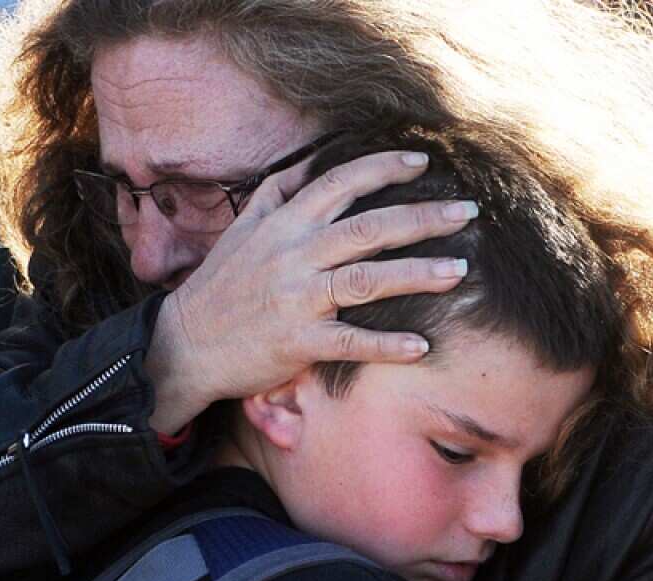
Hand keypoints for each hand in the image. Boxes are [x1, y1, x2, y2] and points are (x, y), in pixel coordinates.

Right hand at [147, 150, 474, 431]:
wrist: (184, 345)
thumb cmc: (220, 288)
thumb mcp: (241, 232)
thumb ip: (275, 196)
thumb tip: (304, 166)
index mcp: (284, 224)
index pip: (341, 184)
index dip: (384, 169)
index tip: (424, 162)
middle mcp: (294, 255)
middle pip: (370, 228)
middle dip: (423, 217)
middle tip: (468, 211)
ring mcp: (297, 299)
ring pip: (368, 280)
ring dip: (418, 274)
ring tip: (460, 270)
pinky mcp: (298, 342)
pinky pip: (351, 342)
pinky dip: (387, 345)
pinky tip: (421, 346)